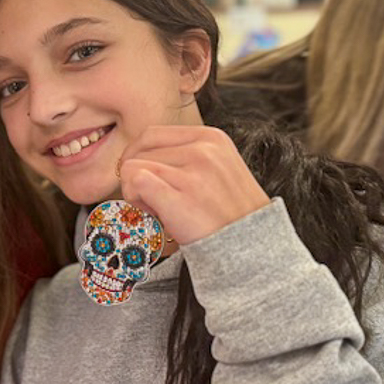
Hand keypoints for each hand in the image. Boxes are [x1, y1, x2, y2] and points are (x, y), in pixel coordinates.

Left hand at [117, 125, 269, 244]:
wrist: (253, 249)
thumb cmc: (230, 214)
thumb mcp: (217, 168)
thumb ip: (184, 156)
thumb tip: (137, 155)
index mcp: (211, 138)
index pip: (151, 134)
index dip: (138, 157)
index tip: (144, 178)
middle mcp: (203, 150)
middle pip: (138, 151)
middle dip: (136, 176)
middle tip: (154, 200)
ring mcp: (193, 174)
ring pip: (131, 167)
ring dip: (135, 191)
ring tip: (158, 208)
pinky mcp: (181, 198)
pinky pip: (135, 181)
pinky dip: (135, 199)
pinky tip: (154, 214)